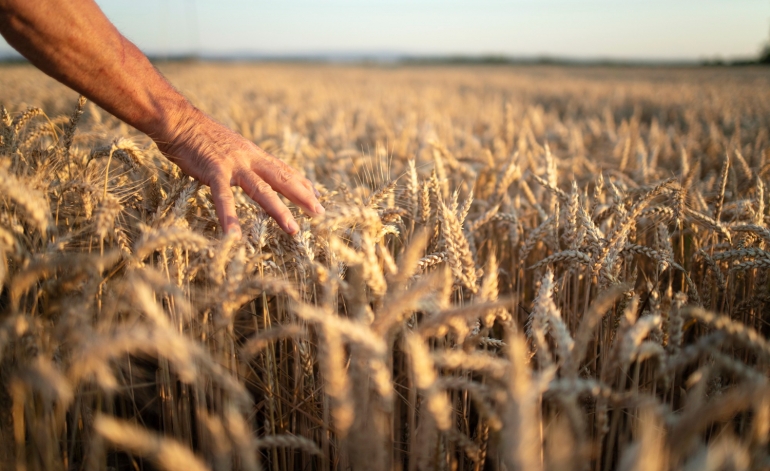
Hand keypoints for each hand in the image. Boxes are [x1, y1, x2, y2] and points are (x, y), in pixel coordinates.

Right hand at [156, 107, 323, 236]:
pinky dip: (229, 217)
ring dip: (278, 210)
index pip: (283, 169)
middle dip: (302, 196)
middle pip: (281, 178)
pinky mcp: (213, 171)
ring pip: (261, 189)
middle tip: (320, 213)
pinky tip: (234, 236)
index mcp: (253, 153)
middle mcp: (249, 158)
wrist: (178, 120)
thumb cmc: (200, 135)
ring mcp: (233, 165)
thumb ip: (245, 159)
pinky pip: (223, 197)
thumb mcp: (231, 146)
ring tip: (292, 229)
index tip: (317, 196)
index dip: (301, 183)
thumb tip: (257, 169)